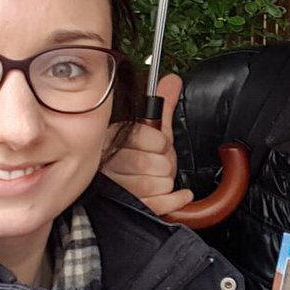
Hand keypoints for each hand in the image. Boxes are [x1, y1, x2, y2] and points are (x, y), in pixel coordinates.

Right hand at [102, 73, 193, 216]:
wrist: (118, 196)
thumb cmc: (134, 162)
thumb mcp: (147, 132)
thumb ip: (161, 108)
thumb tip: (172, 79)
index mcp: (112, 140)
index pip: (148, 137)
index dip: (160, 142)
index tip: (158, 145)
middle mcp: (110, 164)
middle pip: (155, 163)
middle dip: (166, 164)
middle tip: (159, 165)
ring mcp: (117, 189)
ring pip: (158, 184)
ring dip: (168, 182)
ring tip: (159, 179)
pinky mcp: (128, 210)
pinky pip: (160, 204)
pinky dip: (176, 199)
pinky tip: (179, 195)